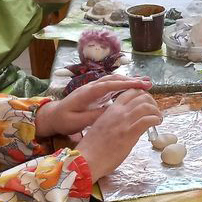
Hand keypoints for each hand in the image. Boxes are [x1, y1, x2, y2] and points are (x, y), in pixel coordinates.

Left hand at [35, 75, 153, 136]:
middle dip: (131, 80)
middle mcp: (91, 86)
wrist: (53, 115)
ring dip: (129, 81)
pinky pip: (112, 85)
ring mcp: (94, 88)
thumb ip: (94, 116)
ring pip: (113, 80)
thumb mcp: (77, 122)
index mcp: (87, 93)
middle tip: (148, 84)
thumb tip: (112, 111)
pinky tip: (134, 89)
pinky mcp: (96, 92)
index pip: (108, 85)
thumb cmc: (64, 120)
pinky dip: (124, 85)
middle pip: (113, 79)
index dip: (124, 84)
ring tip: (145, 84)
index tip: (139, 85)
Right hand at [74, 89, 162, 177]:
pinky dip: (155, 119)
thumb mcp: (102, 127)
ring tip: (158, 117)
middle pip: (140, 96)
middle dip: (151, 101)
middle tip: (155, 110)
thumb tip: (126, 123)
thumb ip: (114, 121)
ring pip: (146, 106)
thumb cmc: (92, 148)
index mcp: (110, 110)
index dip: (142, 94)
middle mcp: (118, 112)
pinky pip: (147, 120)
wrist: (86, 160)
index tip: (147, 102)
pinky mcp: (129, 134)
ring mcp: (124, 122)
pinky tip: (157, 123)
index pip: (129, 92)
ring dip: (156, 110)